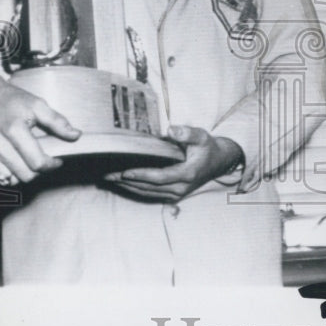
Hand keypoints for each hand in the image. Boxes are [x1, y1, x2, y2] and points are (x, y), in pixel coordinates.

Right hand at [0, 71, 80, 185]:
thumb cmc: (12, 100)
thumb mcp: (37, 104)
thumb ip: (57, 121)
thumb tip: (76, 136)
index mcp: (13, 129)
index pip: (37, 162)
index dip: (51, 165)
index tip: (56, 160)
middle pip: (24, 175)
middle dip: (37, 170)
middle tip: (41, 159)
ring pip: (9, 180)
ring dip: (20, 173)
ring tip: (25, 159)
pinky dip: (4, 174)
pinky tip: (10, 160)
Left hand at [104, 126, 243, 202]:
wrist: (218, 162)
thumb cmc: (207, 147)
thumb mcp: (201, 136)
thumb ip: (187, 133)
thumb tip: (170, 129)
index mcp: (187, 173)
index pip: (160, 177)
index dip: (142, 175)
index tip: (125, 172)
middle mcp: (181, 187)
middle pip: (149, 187)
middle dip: (127, 182)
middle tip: (107, 176)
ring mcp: (177, 194)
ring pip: (147, 193)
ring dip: (128, 188)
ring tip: (109, 180)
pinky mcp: (173, 196)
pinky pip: (151, 195)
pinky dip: (135, 190)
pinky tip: (122, 185)